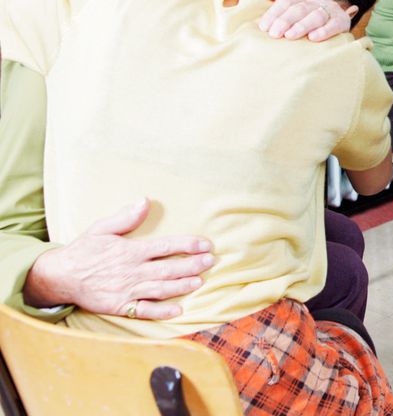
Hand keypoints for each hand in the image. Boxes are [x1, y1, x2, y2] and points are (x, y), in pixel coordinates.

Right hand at [23, 199, 214, 319]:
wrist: (60, 277)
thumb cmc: (84, 250)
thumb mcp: (102, 228)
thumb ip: (126, 217)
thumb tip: (145, 201)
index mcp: (130, 251)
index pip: (165, 247)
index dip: (187, 245)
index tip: (205, 244)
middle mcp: (131, 272)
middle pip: (168, 269)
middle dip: (192, 265)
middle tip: (210, 262)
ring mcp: (126, 291)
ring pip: (160, 290)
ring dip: (182, 286)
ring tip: (200, 282)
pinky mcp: (120, 307)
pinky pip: (144, 311)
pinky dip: (161, 312)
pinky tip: (178, 310)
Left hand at [261, 0, 350, 40]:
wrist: (336, 25)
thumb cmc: (307, 18)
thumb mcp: (295, 5)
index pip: (286, 0)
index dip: (274, 13)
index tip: (264, 27)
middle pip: (299, 8)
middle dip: (285, 21)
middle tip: (274, 34)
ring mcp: (331, 8)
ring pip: (315, 16)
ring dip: (302, 26)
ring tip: (289, 36)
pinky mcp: (342, 21)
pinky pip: (333, 25)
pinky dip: (323, 31)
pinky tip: (313, 38)